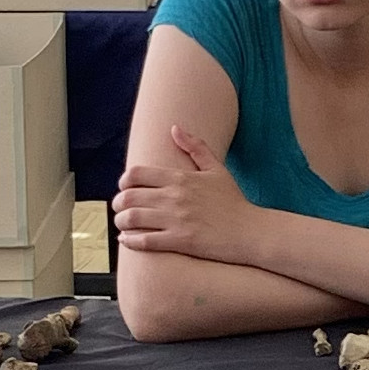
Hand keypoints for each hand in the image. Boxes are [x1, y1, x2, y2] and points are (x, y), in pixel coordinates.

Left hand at [111, 125, 257, 263]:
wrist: (250, 231)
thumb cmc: (233, 201)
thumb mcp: (216, 169)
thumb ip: (195, 147)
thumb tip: (175, 128)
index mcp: (180, 178)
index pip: (136, 173)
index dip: (123, 181)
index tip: (125, 188)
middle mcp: (174, 197)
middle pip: (128, 197)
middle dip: (117, 203)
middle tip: (119, 208)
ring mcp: (176, 220)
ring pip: (132, 219)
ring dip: (120, 221)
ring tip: (122, 224)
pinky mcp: (180, 241)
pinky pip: (144, 241)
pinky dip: (129, 240)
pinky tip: (126, 239)